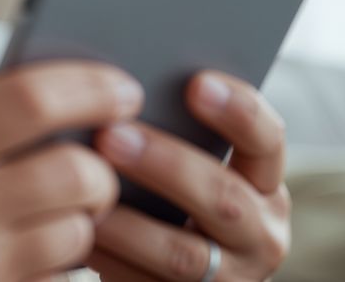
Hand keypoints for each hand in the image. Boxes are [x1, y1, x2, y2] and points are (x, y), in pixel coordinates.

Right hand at [0, 61, 143, 281]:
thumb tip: (69, 100)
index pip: (25, 100)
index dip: (90, 88)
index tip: (124, 91)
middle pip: (72, 172)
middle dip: (101, 174)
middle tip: (94, 177)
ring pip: (77, 233)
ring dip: (82, 227)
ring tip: (56, 224)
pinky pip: (64, 279)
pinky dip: (66, 268)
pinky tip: (40, 261)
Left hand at [87, 71, 290, 280]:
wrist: (164, 273)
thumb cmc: (164, 197)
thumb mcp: (185, 165)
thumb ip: (168, 130)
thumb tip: (110, 85)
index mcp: (263, 182)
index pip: (268, 140)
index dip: (238, 111)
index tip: (196, 83)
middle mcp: (261, 234)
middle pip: (222, 196)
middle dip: (165, 164)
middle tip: (111, 135)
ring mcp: (230, 278)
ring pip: (182, 254)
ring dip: (129, 222)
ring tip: (85, 191)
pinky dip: (109, 259)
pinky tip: (76, 234)